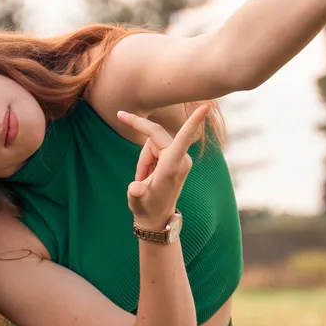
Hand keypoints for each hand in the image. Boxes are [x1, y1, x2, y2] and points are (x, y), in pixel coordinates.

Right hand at [116, 104, 211, 229]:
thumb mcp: (137, 201)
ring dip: (143, 159)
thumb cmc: (147, 209)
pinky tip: (147, 175)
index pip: (183, 139)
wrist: (156, 218)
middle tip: (119, 114)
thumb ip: (135, 192)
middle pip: (154, 135)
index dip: (193, 122)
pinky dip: (147, 160)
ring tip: (143, 179)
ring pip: (152, 142)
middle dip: (139, 146)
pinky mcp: (177, 158)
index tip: (206, 107)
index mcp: (172, 166)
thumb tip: (135, 188)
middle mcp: (180, 159)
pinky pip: (156, 148)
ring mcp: (180, 158)